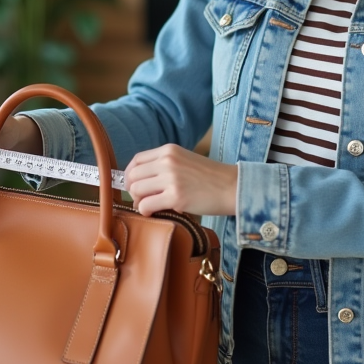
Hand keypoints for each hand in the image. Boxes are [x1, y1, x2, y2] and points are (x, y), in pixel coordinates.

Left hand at [123, 144, 237, 216]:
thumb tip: (139, 181)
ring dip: (139, 201)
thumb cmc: (211, 178)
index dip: (130, 175)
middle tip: (143, 199)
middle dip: (133, 190)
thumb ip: (164, 165)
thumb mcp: (185, 161)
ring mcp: (171, 178)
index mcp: (169, 150)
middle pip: (133, 176)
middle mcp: (168, 161)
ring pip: (136, 190)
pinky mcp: (176, 197)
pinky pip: (146, 205)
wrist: (233, 187)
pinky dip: (146, 211)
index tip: (134, 185)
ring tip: (150, 206)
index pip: (136, 160)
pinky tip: (155, 213)